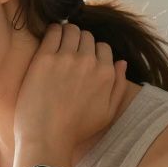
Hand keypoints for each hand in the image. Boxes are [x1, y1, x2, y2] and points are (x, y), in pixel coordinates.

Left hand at [13, 22, 127, 155]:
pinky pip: (53, 31)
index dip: (93, 52)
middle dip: (79, 42)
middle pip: (87, 36)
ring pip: (71, 30)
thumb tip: (122, 62)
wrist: (47, 137)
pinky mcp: (45, 58)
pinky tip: (49, 40)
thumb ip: (119, 86)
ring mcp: (66, 58)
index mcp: (106, 73)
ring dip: (66, 34)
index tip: (82, 59)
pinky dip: (52, 31)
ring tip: (59, 45)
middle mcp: (89, 62)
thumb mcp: (108, 112)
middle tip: (69, 53)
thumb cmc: (76, 129)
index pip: (103, 47)